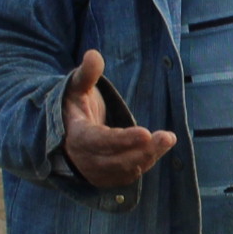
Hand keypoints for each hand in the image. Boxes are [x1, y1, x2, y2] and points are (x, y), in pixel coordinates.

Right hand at [60, 49, 176, 190]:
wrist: (64, 134)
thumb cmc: (73, 106)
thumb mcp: (76, 87)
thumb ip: (86, 73)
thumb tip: (93, 54)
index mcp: (76, 136)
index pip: (99, 142)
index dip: (122, 140)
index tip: (145, 133)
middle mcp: (84, 159)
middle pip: (116, 161)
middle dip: (143, 151)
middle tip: (167, 136)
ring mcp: (95, 173)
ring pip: (125, 170)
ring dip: (149, 156)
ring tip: (167, 139)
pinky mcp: (106, 179)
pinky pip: (128, 175)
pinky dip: (144, 163)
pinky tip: (159, 147)